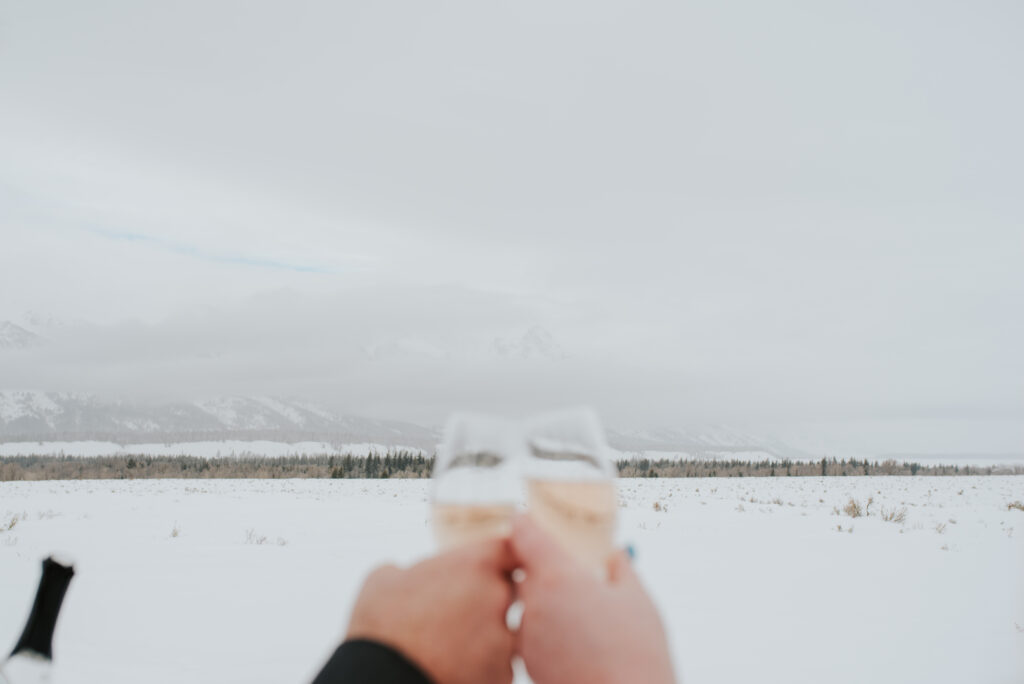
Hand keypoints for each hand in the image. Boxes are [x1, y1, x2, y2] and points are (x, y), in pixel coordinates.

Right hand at [345, 539, 516, 683]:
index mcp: (476, 564)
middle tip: (455, 612)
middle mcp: (497, 596)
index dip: (498, 559)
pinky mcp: (501, 674)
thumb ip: (406, 569)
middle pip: (507, 591)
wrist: (384, 677)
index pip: (508, 549)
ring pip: (503, 632)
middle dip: (488, 599)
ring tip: (449, 646)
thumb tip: (399, 575)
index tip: (486, 567)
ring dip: (484, 636)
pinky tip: (453, 667)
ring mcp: (503, 638)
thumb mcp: (383, 579)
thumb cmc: (383, 625)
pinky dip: (481, 667)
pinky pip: (497, 666)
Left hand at [511, 515, 675, 683]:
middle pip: (527, 573)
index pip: (525, 534)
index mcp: (557, 577)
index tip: (525, 516)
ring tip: (583, 616)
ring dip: (548, 606)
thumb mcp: (638, 600)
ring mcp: (528, 638)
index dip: (525, 522)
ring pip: (531, 607)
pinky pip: (534, 638)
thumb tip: (616, 554)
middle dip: (545, 571)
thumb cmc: (636, 655)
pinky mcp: (530, 665)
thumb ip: (621, 569)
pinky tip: (579, 643)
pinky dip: (549, 634)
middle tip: (572, 574)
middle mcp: (534, 604)